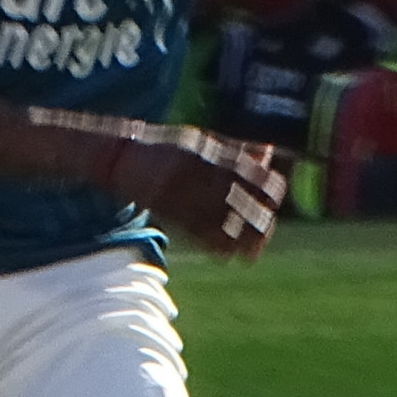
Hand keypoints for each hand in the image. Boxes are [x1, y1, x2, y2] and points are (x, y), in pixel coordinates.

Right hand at [105, 126, 284, 257]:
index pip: (246, 171)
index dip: (265, 187)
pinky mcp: (164, 207)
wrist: (120, 154)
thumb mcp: (202, 141)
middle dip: (254, 218)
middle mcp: (194, 170)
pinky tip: (225, 255)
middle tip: (267, 234)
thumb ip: (235, 148)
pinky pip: (191, 229)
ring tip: (252, 253)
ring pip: (215, 217)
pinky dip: (211, 244)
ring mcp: (178, 190)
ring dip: (237, 238)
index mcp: (207, 152)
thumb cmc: (167, 148)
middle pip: (234, 197)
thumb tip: (268, 152)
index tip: (276, 201)